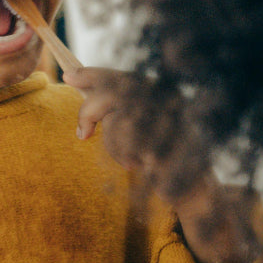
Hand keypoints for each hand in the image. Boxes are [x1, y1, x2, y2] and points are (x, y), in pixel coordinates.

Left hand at [64, 65, 262, 262]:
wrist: (194, 188)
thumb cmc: (162, 155)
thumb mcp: (137, 124)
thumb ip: (113, 104)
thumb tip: (71, 75)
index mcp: (162, 91)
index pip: (123, 76)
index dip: (93, 74)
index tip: (68, 75)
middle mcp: (169, 100)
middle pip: (113, 93)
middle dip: (89, 112)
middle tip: (84, 134)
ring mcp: (169, 120)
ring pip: (115, 122)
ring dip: (113, 145)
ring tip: (129, 157)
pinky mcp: (164, 143)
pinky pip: (124, 144)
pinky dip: (122, 156)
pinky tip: (138, 164)